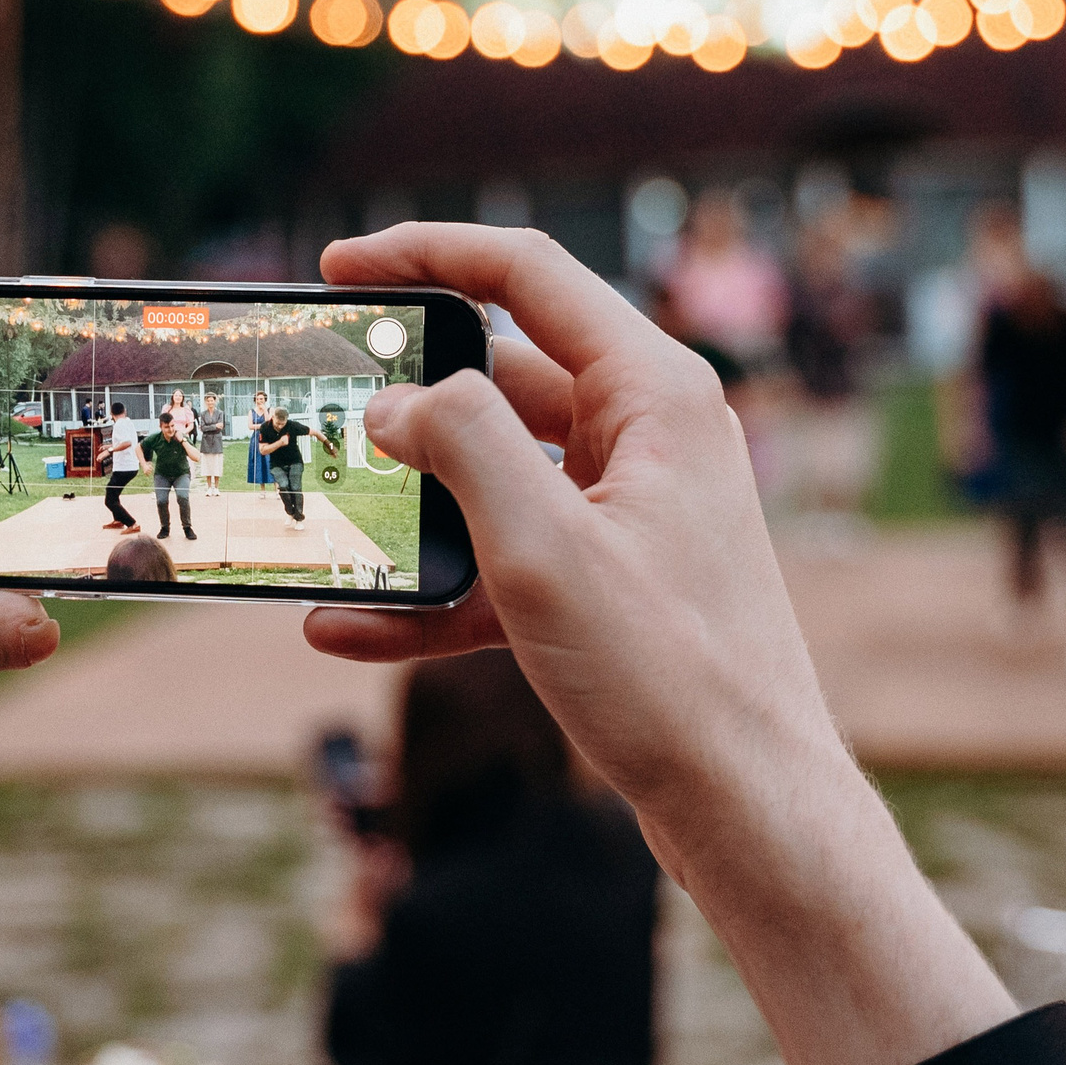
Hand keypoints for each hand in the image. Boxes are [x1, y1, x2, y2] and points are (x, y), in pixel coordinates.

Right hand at [301, 224, 1013, 1064]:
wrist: (750, 809)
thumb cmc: (670, 675)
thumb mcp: (543, 546)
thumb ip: (461, 444)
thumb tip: (397, 402)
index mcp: (653, 393)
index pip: (526, 275)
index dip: (424, 254)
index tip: (337, 267)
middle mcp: (647, 436)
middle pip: (500, 376)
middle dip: (402, 397)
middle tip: (315, 399)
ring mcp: (630, 512)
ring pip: (492, 479)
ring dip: (405, 508)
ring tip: (318, 524)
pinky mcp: (610, 585)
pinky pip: (502, 563)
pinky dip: (430, 589)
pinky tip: (345, 628)